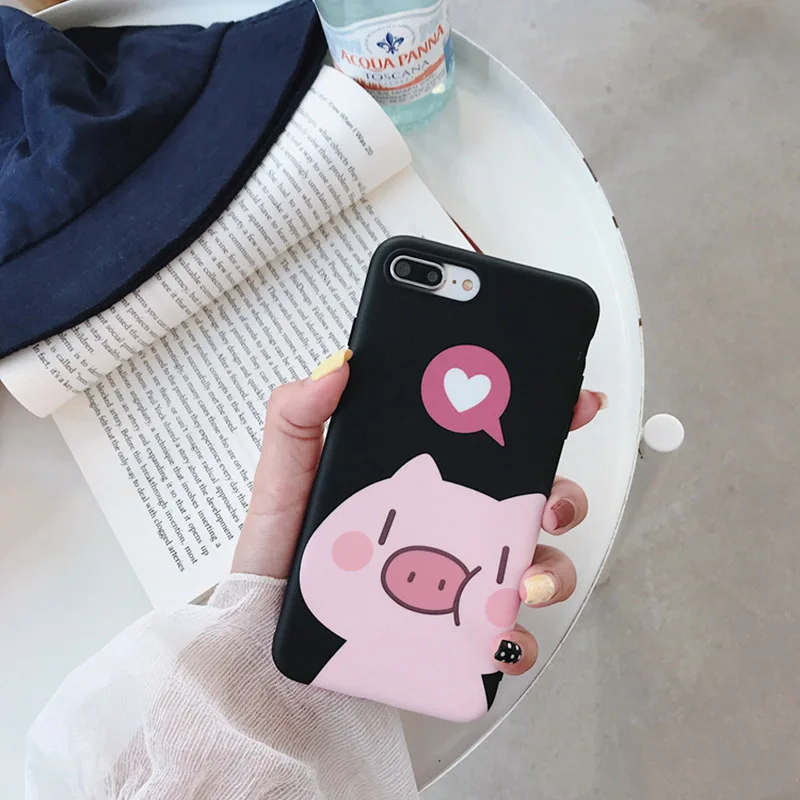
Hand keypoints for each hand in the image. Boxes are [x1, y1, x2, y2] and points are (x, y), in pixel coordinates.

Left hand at [232, 351, 604, 676]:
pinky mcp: (455, 632)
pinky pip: (505, 635)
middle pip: (533, 500)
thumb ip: (298, 417)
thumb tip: (338, 365)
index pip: (494, 441)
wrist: (269, 634)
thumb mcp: (284, 476)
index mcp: (427, 479)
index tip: (573, 404)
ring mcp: (461, 578)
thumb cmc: (281, 553)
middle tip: (547, 504)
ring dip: (552, 570)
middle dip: (563, 497)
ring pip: (535, 565)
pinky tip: (500, 640)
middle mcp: (453, 524)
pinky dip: (517, 640)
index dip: (543, 418)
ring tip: (526, 581)